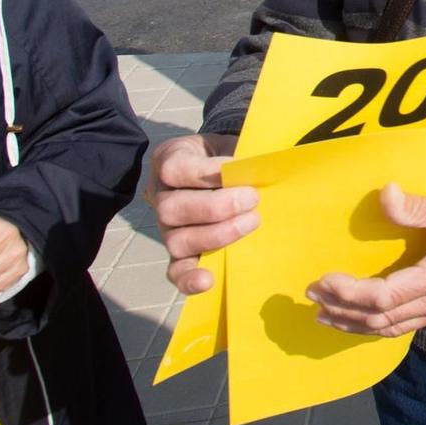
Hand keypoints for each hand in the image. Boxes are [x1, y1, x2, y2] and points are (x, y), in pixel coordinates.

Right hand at [145, 133, 251, 293]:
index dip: (206, 171)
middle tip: (252, 198)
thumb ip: (242, 152)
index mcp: (169, 162)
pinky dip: (189, 279)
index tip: (237, 166)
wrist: (220, 170)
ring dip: (217, 235)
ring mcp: (167, 228)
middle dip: (216, 206)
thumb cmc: (227, 156)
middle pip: (173, 208)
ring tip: (251, 222)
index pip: (175, 169)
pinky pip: (176, 270)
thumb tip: (265, 165)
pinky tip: (207, 280)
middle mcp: (160, 196)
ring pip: (178, 240)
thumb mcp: (230, 143)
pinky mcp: (179, 252)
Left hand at [307, 184, 425, 336]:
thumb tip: (384, 194)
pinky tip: (355, 319)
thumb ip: (417, 207)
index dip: (350, 292)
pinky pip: (401, 328)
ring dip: (352, 323)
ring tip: (323, 312)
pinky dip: (372, 326)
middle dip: (342, 309)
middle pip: (381, 319)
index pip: (386, 296)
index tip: (323, 279)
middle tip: (312, 294)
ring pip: (389, 329)